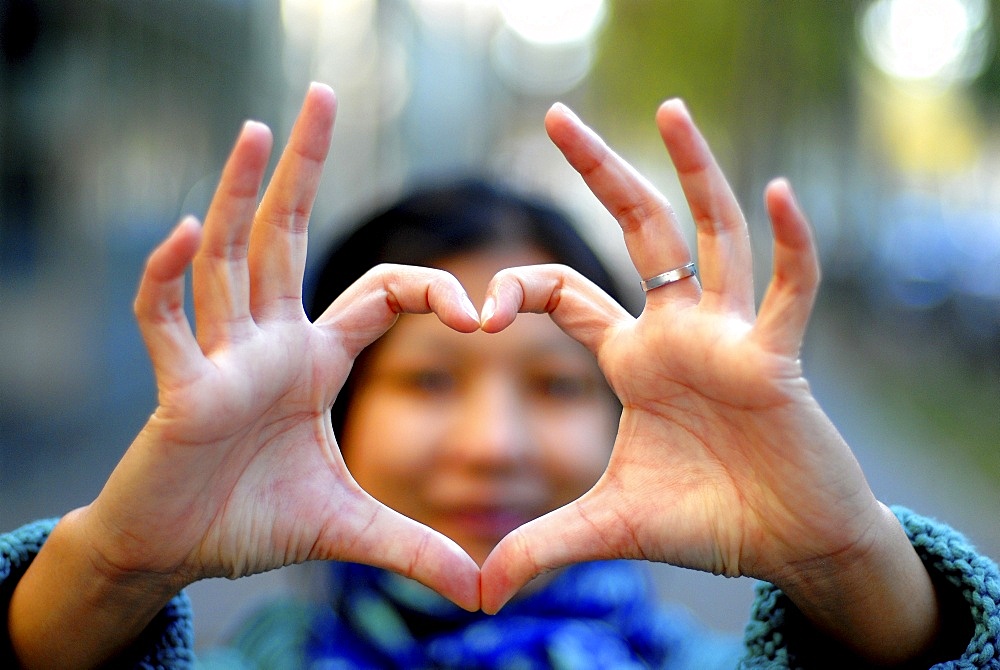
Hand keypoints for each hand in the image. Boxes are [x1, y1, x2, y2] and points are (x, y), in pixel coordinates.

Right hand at [75, 83, 480, 607]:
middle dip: (303, 170)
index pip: (378, 293)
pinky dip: (171, 279)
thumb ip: (414, 548)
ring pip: (230, 262)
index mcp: (314, 359)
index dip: (430, 289)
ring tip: (257, 131)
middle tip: (319, 99)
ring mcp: (220, 359)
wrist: (177, 550)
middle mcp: (268, 343)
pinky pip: (168, 324)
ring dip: (240, 195)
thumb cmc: (251, 520)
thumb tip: (484, 593)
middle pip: (286, 240)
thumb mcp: (350, 528)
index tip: (483, 311)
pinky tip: (185, 231)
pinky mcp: (178, 390)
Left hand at [479, 100, 944, 663]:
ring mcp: (731, 336)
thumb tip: (477, 594)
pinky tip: (779, 191)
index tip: (472, 312)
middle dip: (599, 172)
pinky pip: (790, 290)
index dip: (516, 288)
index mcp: (632, 356)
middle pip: (637, 231)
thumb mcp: (609, 527)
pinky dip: (791, 243)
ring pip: (713, 236)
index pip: (565, 293)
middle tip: (556, 115)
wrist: (788, 544)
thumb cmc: (706, 521)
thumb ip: (543, 547)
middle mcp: (678, 330)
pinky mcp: (780, 358)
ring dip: (694, 173)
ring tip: (668, 111)